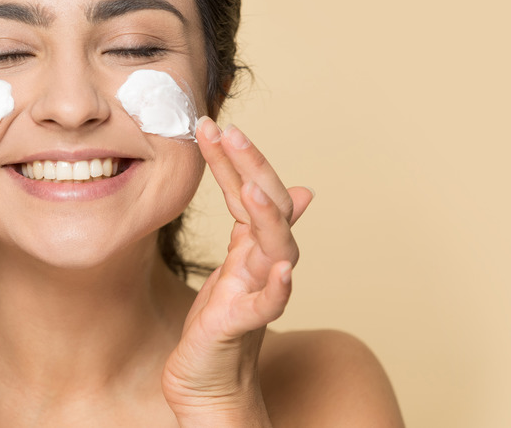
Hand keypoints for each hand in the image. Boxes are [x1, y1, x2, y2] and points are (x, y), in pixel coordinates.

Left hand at [162, 117, 313, 425]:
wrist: (210, 384)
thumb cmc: (219, 326)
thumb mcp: (235, 267)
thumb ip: (255, 226)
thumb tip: (300, 190)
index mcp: (251, 247)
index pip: (249, 190)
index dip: (232, 159)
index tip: (209, 126)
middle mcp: (261, 263)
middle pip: (270, 207)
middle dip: (251, 167)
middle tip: (229, 132)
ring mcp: (258, 292)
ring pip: (276, 248)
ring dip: (268, 217)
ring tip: (254, 188)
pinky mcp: (244, 325)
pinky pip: (269, 305)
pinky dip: (278, 287)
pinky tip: (281, 269)